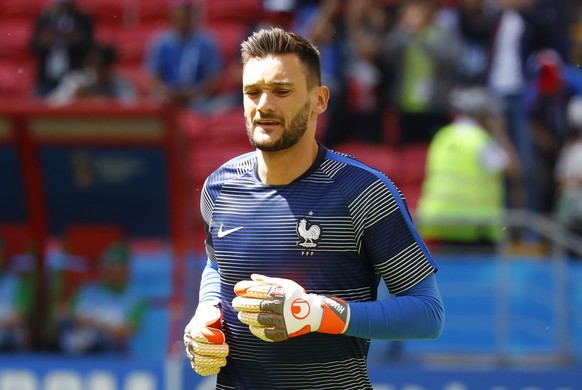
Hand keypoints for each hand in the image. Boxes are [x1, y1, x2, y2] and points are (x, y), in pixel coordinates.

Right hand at [184, 301, 228, 375]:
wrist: (213, 325)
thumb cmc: (214, 317)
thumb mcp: (212, 311)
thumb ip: (212, 312)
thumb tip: (215, 316)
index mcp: (192, 328)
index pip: (198, 334)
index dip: (210, 337)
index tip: (222, 336)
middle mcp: (189, 341)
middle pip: (198, 349)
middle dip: (214, 350)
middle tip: (226, 349)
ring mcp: (191, 352)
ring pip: (198, 360)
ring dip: (213, 361)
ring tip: (224, 359)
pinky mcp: (195, 362)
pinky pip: (199, 369)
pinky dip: (209, 369)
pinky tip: (218, 366)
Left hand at [232, 274, 349, 341]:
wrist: (311, 313)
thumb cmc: (295, 296)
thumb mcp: (284, 284)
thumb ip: (267, 281)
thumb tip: (252, 277)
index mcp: (280, 293)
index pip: (259, 291)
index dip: (247, 291)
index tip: (239, 291)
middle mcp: (280, 307)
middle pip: (256, 305)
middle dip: (242, 304)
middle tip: (235, 303)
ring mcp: (281, 320)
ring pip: (258, 319)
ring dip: (246, 317)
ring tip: (241, 315)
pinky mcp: (282, 332)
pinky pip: (265, 333)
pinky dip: (256, 330)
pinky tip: (251, 326)